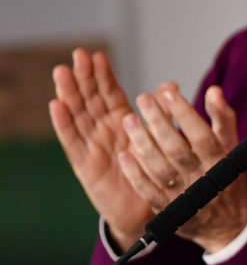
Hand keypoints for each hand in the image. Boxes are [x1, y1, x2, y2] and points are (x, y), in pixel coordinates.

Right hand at [49, 49, 151, 250]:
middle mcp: (104, 131)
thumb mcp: (161, 139)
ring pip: (78, 115)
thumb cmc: (155, 172)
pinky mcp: (84, 164)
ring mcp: (92, 146)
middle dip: (84, 77)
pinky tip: (57, 106)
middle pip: (90, 99)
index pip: (110, 94)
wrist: (148, 209)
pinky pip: (72, 141)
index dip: (103, 75)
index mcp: (122, 123)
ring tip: (62, 72)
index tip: (97, 55)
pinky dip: (64, 124)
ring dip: (69, 93)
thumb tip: (170, 85)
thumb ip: (164, 113)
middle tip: (78, 55)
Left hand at [117, 84, 246, 253]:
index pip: (201, 134)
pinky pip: (149, 192)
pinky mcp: (170, 211)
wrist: (229, 226)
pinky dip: (136, 175)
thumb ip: (223, 119)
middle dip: (158, 122)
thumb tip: (214, 90)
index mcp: (220, 161)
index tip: (167, 93)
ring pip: (159, 168)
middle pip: (176, 148)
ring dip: (142, 143)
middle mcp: (202, 179)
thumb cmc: (229, 178)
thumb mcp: (234, 148)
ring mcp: (185, 196)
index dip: (184, 113)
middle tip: (142, 98)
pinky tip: (124, 155)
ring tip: (128, 120)